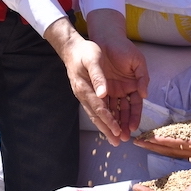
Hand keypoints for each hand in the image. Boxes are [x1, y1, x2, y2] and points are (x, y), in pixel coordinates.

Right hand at [44, 11, 147, 145]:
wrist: (72, 48)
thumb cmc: (85, 51)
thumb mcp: (93, 59)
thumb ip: (98, 76)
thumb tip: (103, 93)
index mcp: (85, 88)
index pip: (99, 108)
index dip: (109, 120)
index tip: (118, 130)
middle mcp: (83, 94)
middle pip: (97, 116)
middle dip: (107, 129)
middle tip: (117, 142)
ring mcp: (84, 95)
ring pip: (96, 114)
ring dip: (106, 126)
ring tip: (116, 138)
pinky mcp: (87, 93)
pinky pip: (96, 108)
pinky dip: (103, 117)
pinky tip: (110, 123)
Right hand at [134, 117, 190, 159]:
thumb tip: (185, 128)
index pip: (170, 149)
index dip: (156, 146)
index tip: (144, 141)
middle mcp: (190, 153)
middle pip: (165, 150)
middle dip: (149, 146)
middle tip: (135, 142)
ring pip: (168, 147)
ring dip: (153, 144)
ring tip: (140, 141)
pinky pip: (177, 143)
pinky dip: (165, 141)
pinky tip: (155, 139)